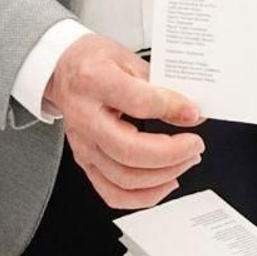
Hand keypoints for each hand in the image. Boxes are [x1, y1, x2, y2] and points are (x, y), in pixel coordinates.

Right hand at [44, 34, 204, 209]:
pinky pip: (114, 194)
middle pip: (129, 151)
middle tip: (194, 145)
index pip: (138, 103)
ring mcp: (83, 145)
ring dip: (164, 175)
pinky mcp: (85, 163)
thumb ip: (159, 86)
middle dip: (172, 154)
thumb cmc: (93, 61)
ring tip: (186, 160)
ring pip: (125, 178)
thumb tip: (190, 113)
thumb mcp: (128, 59)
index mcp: (94, 82)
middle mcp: (85, 118)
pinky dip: (145, 196)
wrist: (62, 71)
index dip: (171, 109)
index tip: (193, 113)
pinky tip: (165, 182)